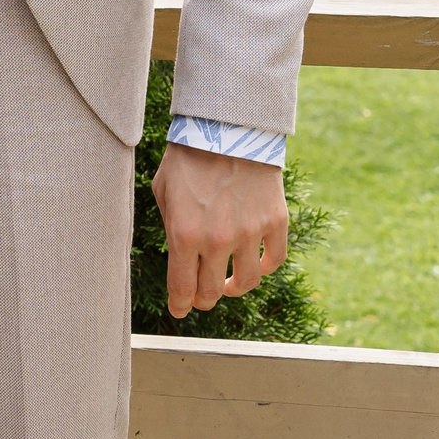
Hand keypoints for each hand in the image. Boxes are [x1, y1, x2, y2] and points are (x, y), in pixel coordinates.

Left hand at [151, 142, 287, 317]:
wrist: (227, 127)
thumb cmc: (187, 157)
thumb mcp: (163, 191)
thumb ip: (170, 225)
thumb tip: (178, 253)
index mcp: (184, 234)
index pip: (182, 287)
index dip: (179, 305)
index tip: (178, 311)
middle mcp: (218, 241)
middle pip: (211, 291)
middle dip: (202, 299)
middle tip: (200, 298)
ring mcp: (250, 233)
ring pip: (247, 282)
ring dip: (235, 289)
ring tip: (228, 285)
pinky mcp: (275, 222)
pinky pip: (274, 259)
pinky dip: (265, 269)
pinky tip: (255, 266)